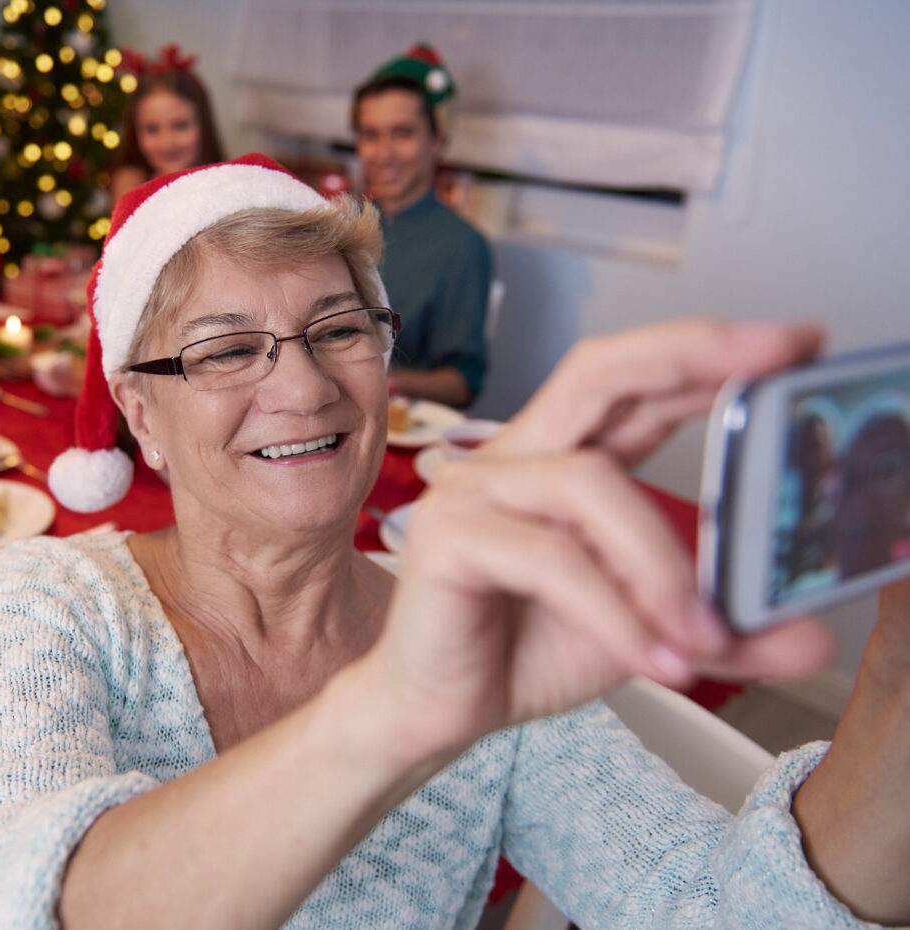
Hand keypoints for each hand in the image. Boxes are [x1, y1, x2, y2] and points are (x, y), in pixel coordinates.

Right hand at [363, 319, 834, 765]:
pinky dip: (615, 612)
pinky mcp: (448, 538)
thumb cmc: (523, 652)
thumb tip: (813, 637)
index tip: (795, 343)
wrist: (436, 710)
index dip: (707, 354)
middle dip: (689, 354)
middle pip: (597, 373)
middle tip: (771, 358)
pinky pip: (552, 559)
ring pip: (589, 482)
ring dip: (663, 565)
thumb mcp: (647, 635)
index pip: (635, 386)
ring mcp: (475, 491)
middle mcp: (517, 458)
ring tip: (702, 641)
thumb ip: (723, 628)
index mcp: (563, 463)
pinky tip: (652, 661)